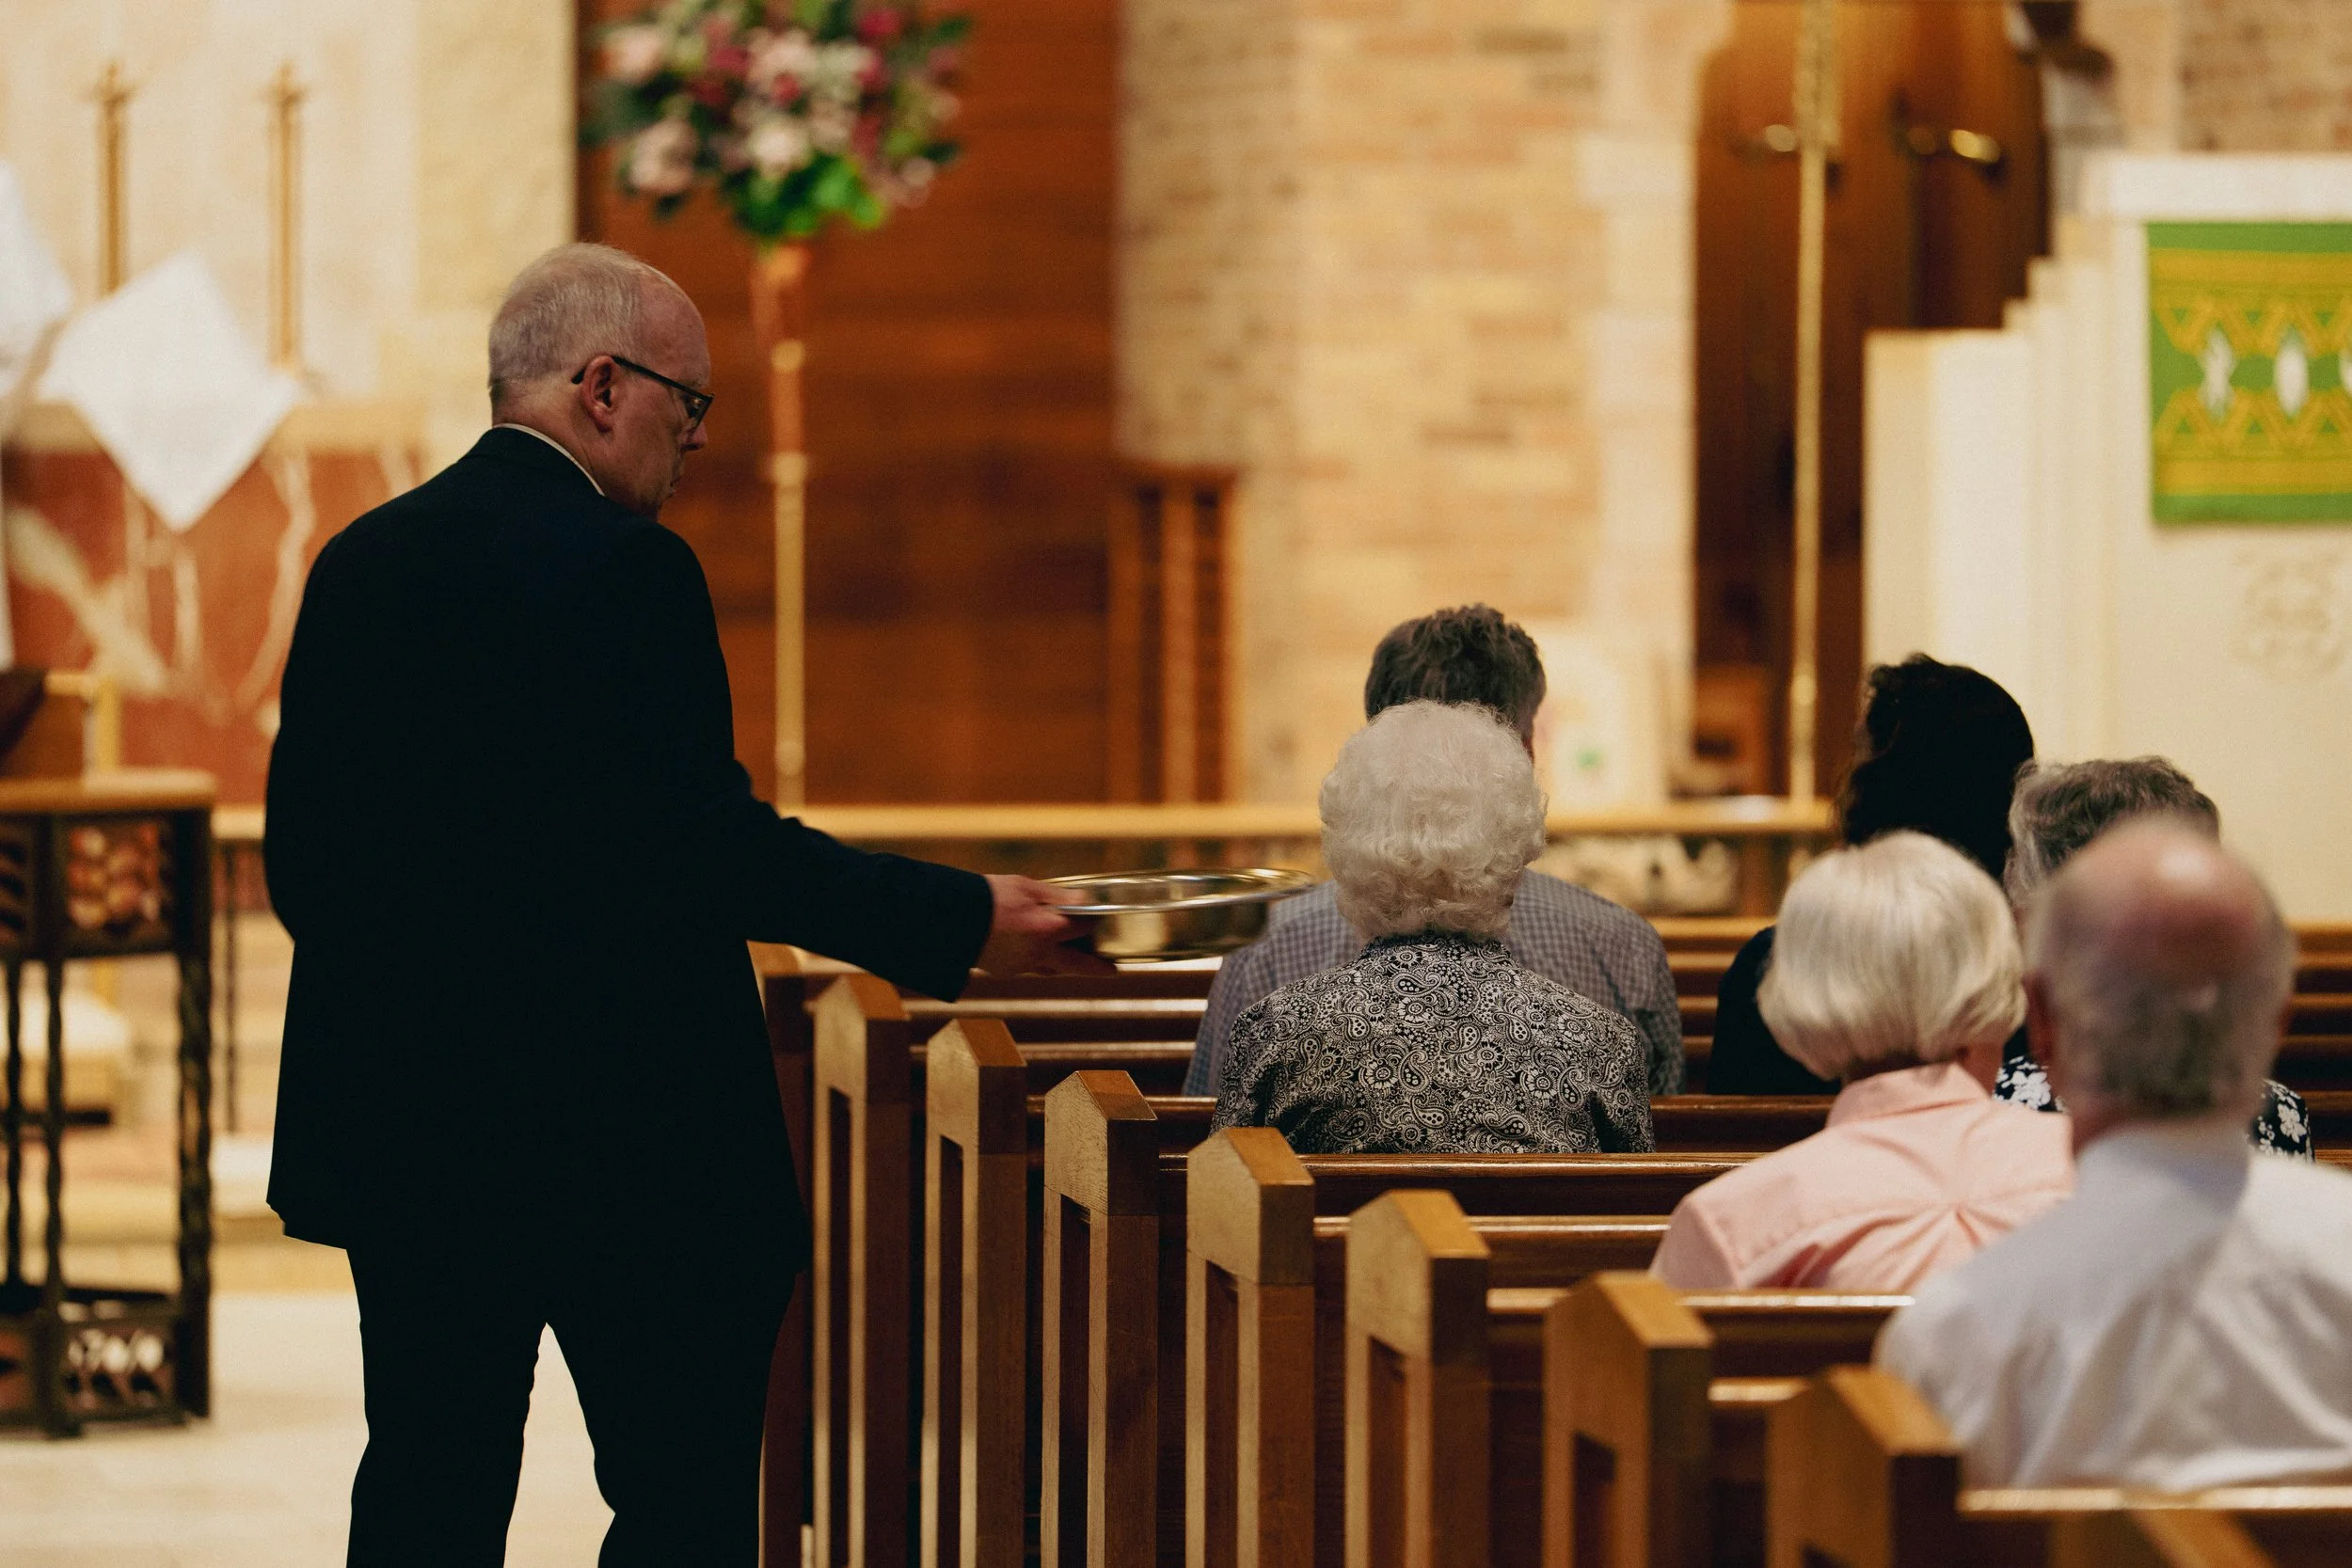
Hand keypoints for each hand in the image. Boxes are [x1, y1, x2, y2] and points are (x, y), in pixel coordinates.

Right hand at [975, 874, 1114, 975]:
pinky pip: (1027, 968)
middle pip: (1077, 965)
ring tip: (1070, 958)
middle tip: (1112, 972)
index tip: (1099, 917)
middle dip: (1097, 969)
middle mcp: (1038, 953)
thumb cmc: (988, 897)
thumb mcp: (1025, 887)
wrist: (950, 919)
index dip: (1092, 920)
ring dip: (1063, 964)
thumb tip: (1085, 900)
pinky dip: (1033, 960)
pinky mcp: (1004, 972)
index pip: (1082, 927)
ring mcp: (1021, 966)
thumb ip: (1057, 896)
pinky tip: (1028, 949)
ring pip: (1050, 968)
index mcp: (1047, 929)